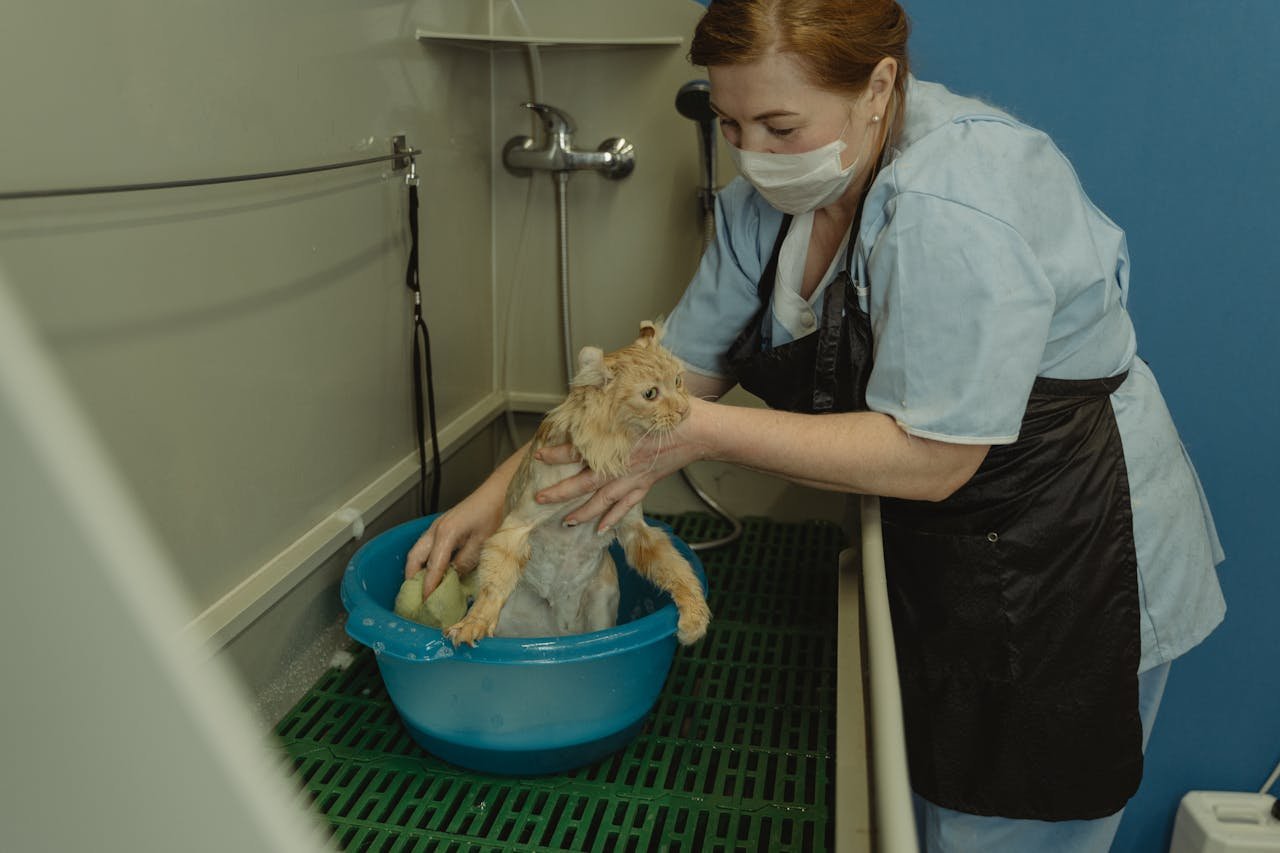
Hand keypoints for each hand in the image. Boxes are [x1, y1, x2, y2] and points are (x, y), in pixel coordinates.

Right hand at [403, 485, 503, 600]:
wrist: (500, 492)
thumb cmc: (495, 513)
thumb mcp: (483, 542)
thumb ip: (466, 561)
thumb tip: (453, 576)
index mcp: (446, 534)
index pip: (433, 566)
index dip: (428, 586)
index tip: (425, 602)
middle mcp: (437, 529)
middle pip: (414, 557)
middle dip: (412, 577)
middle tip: (416, 596)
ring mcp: (438, 526)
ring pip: (418, 550)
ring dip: (417, 568)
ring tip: (422, 586)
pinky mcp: (444, 525)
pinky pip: (427, 546)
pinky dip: (425, 559)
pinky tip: (434, 569)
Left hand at [534, 400, 712, 531]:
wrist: (703, 430)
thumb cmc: (674, 410)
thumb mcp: (642, 394)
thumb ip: (616, 391)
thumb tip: (594, 375)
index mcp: (619, 442)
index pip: (580, 450)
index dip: (558, 454)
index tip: (539, 454)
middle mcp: (624, 464)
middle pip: (585, 483)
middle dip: (561, 492)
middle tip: (540, 498)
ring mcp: (635, 477)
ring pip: (604, 501)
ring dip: (584, 512)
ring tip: (566, 521)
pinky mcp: (647, 483)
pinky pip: (627, 506)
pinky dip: (613, 518)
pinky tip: (602, 528)